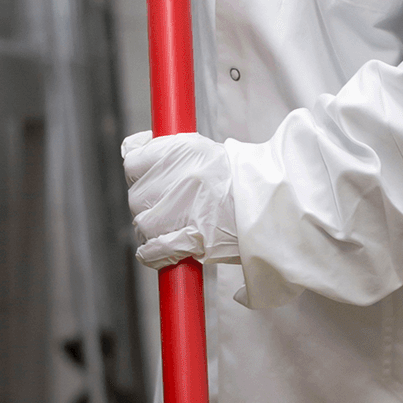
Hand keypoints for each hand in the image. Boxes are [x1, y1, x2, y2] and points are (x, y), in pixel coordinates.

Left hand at [122, 129, 237, 266]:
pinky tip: (158, 253)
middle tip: (165, 208)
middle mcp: (180, 177)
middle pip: (136, 197)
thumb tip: (128, 149)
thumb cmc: (238, 177)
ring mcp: (185, 209)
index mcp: (182, 150)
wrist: (275, 200)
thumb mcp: (200, 148)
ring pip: (143, 225)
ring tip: (170, 229)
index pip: (132, 162)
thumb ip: (164, 149)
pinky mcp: (193, 239)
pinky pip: (155, 249)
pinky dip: (152, 254)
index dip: (138, 174)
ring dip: (151, 230)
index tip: (148, 180)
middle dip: (146, 205)